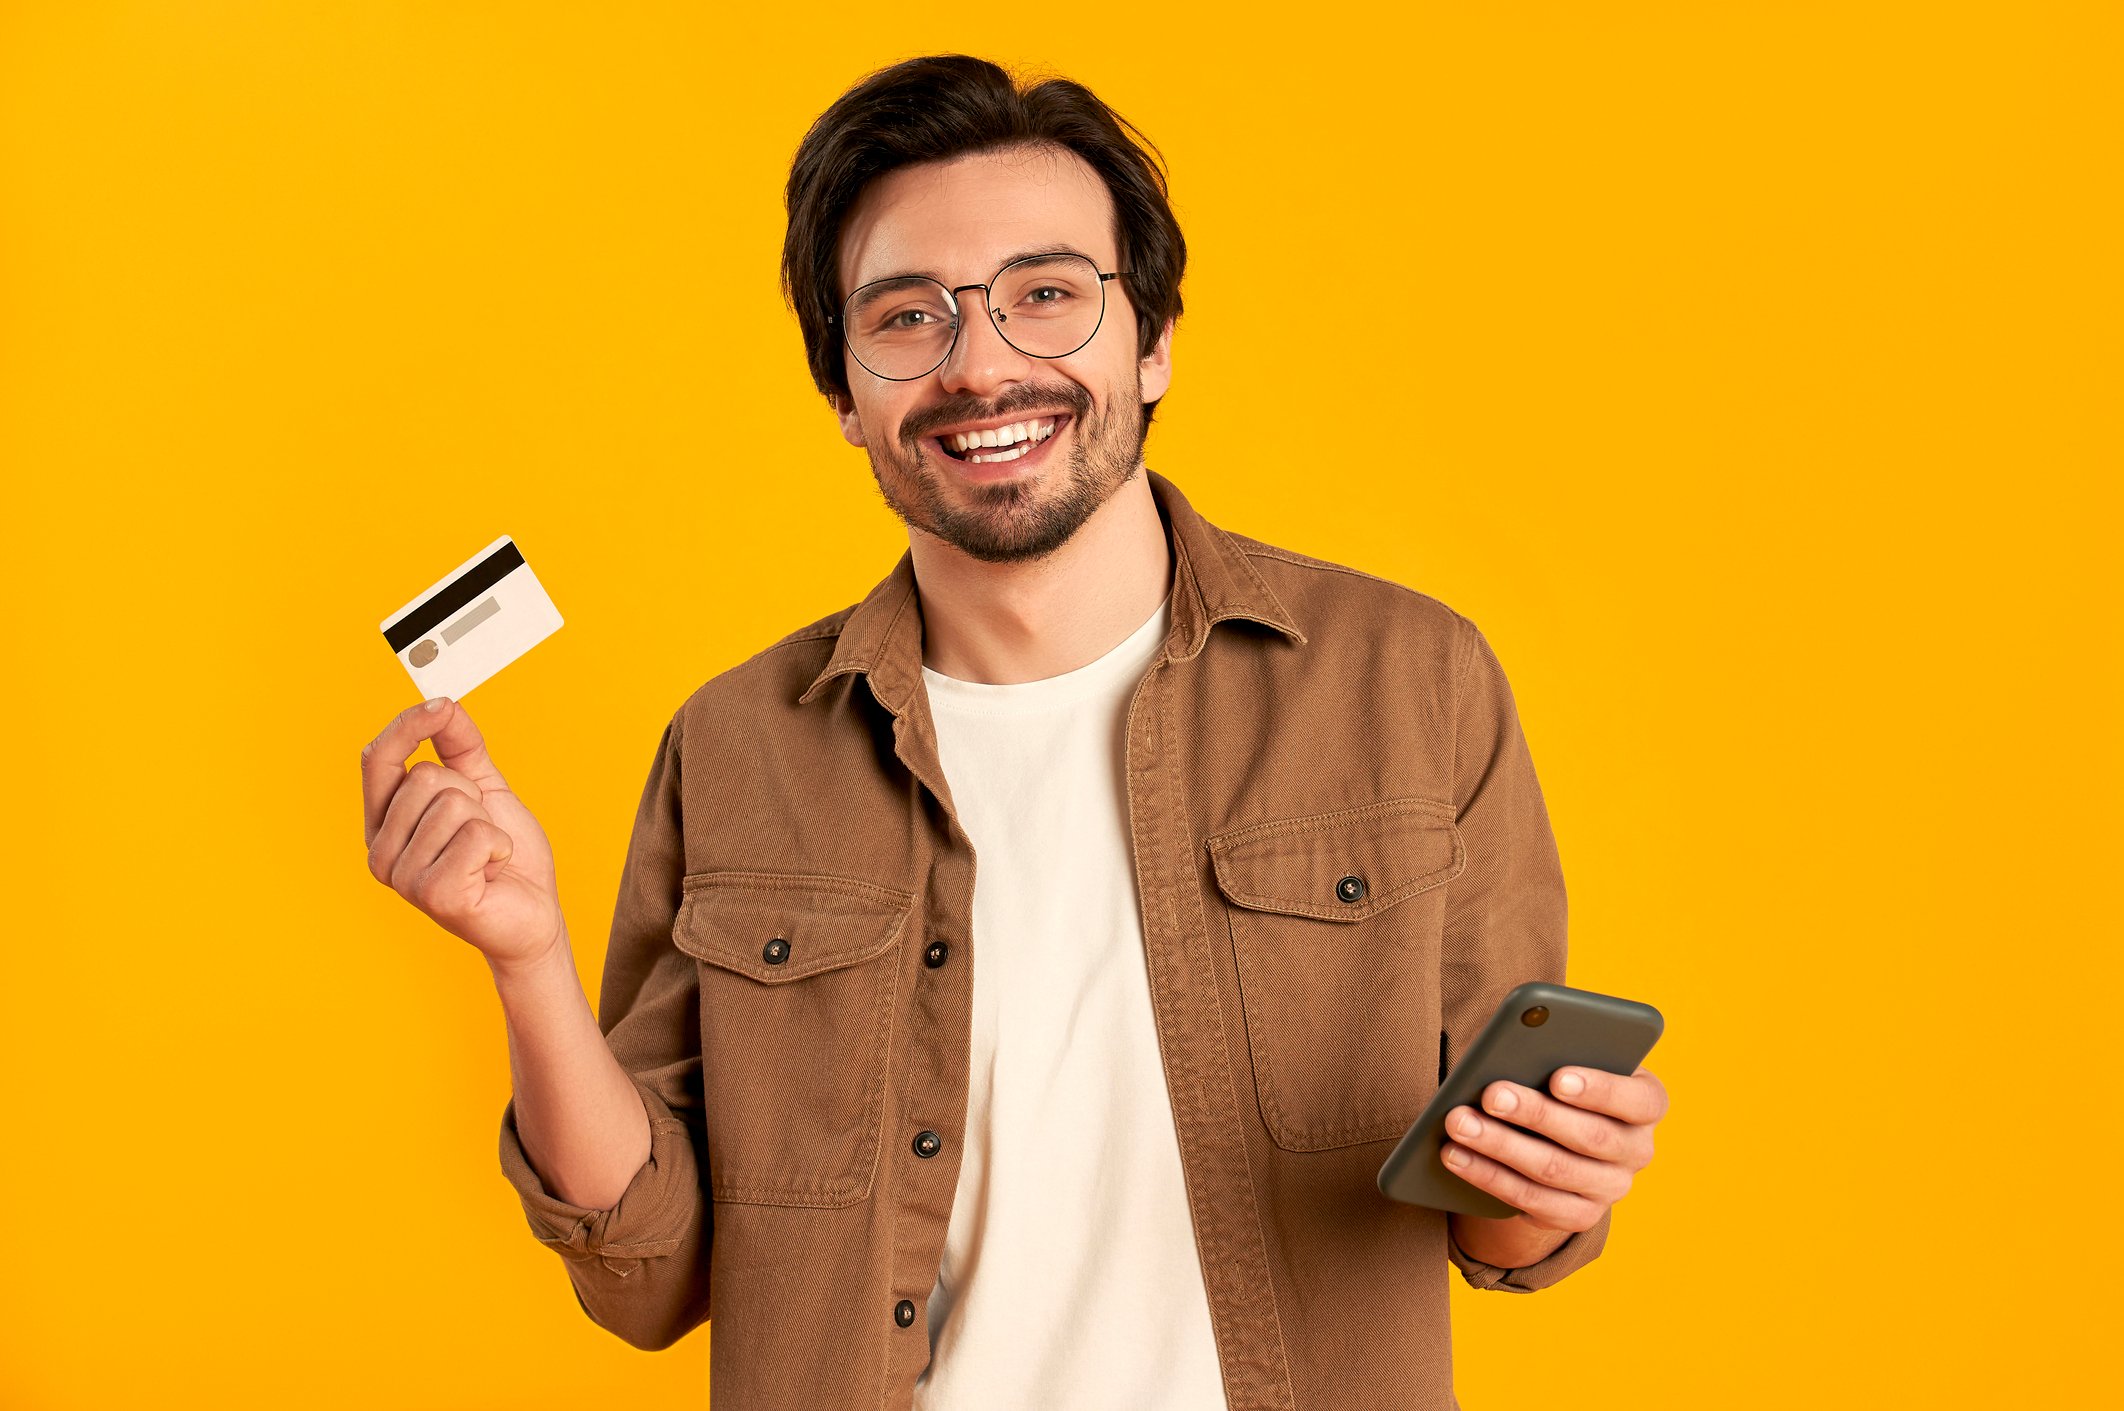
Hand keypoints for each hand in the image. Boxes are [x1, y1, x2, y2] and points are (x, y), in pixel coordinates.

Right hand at [361, 696, 566, 971]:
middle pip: (426, 778)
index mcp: (384, 824)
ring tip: (484, 856)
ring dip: (487, 825)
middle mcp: (382, 852)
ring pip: (454, 805)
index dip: (407, 727)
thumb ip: (460, 746)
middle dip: (471, 796)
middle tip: (479, 832)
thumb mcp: (484, 789)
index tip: (440, 707)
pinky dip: (498, 845)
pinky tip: (492, 871)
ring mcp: (404, 878)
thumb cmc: (502, 857)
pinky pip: (476, 835)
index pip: (378, 761)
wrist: (532, 915)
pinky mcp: (435, 895)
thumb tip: (443, 704)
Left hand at [1442, 1064, 1667, 1235]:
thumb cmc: (1559, 1075)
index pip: (1638, 1100)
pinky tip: (1455, 1155)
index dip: (1600, 1089)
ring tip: (1458, 1123)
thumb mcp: (1567, 1058)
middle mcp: (1638, 1150)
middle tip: (1490, 1095)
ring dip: (1500, 1146)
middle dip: (1534, 1114)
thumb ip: (1550, 1052)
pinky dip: (1488, 1176)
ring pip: (1554, 1170)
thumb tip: (1507, 1052)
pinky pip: (1532, 1201)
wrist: (1560, 1132)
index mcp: (1647, 1103)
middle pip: (1589, 1137)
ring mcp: (1611, 1188)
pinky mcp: (1579, 1216)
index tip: (1558, 1078)